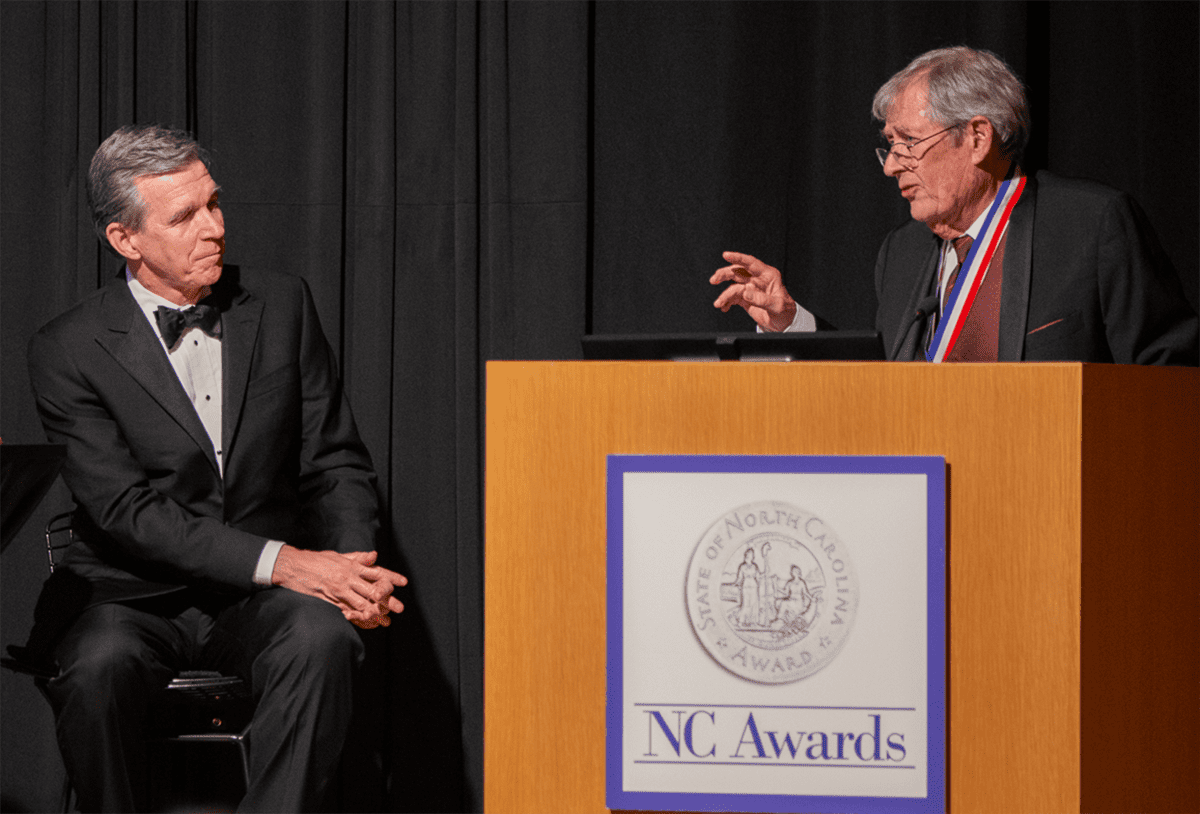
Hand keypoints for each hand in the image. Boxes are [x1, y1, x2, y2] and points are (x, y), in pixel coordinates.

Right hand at [271, 546, 407, 628]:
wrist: (294, 566)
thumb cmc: (317, 560)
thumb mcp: (339, 556)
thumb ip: (358, 558)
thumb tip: (375, 555)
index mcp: (352, 565)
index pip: (377, 571)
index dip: (391, 577)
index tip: (404, 582)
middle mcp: (349, 577)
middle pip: (373, 590)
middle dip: (388, 600)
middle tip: (399, 608)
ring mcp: (339, 590)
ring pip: (362, 602)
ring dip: (375, 611)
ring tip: (385, 619)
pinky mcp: (330, 600)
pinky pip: (346, 610)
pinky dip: (357, 617)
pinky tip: (364, 622)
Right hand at [710, 251, 797, 331]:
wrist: (784, 323)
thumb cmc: (785, 311)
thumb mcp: (777, 306)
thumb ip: (761, 299)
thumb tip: (745, 293)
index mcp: (768, 275)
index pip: (751, 263)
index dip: (738, 258)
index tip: (726, 255)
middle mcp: (757, 279)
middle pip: (737, 272)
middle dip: (724, 274)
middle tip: (715, 279)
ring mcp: (750, 288)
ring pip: (733, 285)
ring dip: (724, 294)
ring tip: (718, 303)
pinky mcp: (745, 298)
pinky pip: (733, 298)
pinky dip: (726, 302)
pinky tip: (724, 307)